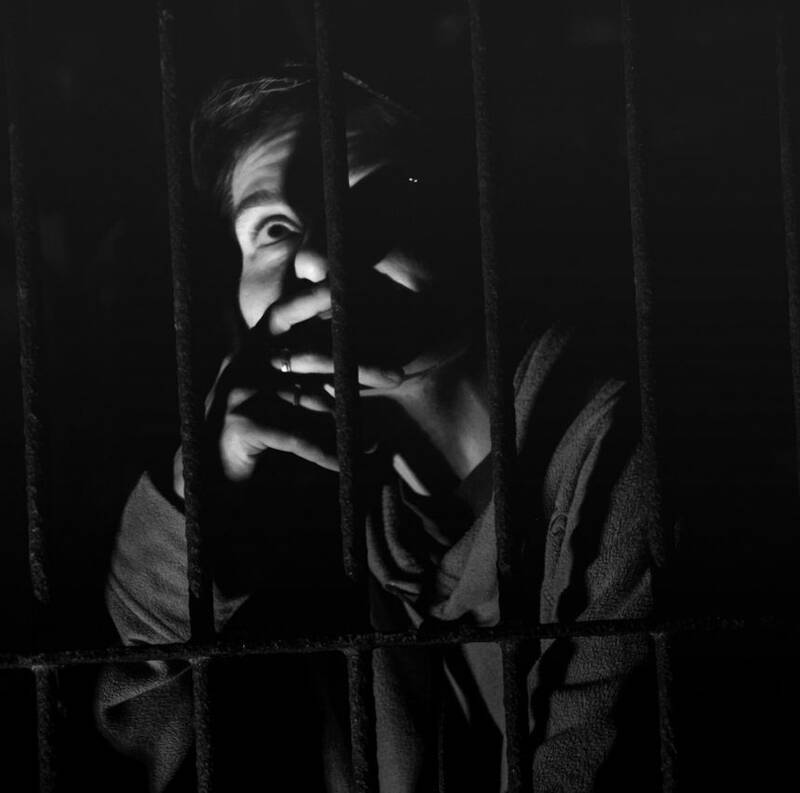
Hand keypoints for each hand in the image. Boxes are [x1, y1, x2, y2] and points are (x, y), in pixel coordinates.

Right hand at [214, 278, 404, 483]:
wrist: (209, 470)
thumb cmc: (252, 426)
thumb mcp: (277, 390)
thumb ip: (306, 369)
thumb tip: (362, 362)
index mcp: (255, 347)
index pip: (286, 313)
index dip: (313, 297)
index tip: (343, 286)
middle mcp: (247, 362)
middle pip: (312, 357)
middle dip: (357, 366)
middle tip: (398, 375)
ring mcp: (241, 391)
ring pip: (309, 399)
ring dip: (348, 418)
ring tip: (376, 439)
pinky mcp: (242, 423)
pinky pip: (296, 436)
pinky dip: (326, 451)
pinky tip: (350, 460)